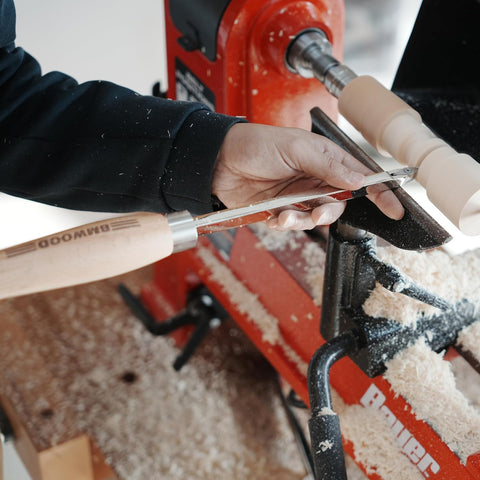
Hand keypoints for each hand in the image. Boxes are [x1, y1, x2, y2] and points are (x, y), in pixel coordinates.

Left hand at [212, 123, 403, 229]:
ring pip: (315, 216)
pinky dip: (286, 223)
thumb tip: (358, 179)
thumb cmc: (255, 144)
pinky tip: (274, 215)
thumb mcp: (295, 148)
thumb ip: (328, 166)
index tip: (394, 208)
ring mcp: (297, 193)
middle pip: (338, 202)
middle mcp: (314, 176)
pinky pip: (294, 222)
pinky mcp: (281, 206)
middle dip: (329, 212)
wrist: (219, 161)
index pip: (360, 176)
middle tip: (318, 213)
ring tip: (285, 215)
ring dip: (303, 220)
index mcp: (324, 157)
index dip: (379, 192)